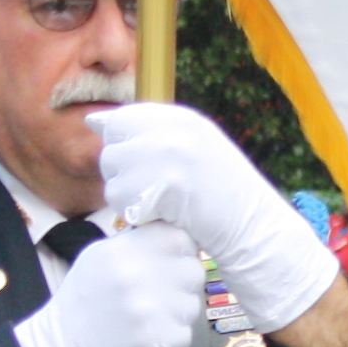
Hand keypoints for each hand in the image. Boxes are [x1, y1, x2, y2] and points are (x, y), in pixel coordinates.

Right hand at [13, 220, 203, 346]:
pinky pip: (186, 335)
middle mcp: (138, 274)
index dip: (180, 250)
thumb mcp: (98, 256)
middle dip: (183, 282)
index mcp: (123, 250)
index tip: (170, 262)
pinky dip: (173, 341)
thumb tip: (170, 229)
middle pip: (193, 270)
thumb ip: (134, 241)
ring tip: (153, 318)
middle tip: (163, 294)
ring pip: (192, 304)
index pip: (179, 237)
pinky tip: (153, 339)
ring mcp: (150, 308)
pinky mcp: (157, 339)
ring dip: (179, 313)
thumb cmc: (82, 301)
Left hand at [93, 102, 336, 335]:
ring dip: (129, 200)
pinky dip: (135, 215)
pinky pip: (120, 201)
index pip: (124, 119)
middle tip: (157, 192)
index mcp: (182, 119)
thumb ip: (146, 133)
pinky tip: (163, 217)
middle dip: (124, 177)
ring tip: (163, 205)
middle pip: (111, 151)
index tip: (141, 169)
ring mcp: (170, 155)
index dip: (122, 148)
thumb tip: (93, 121)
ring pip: (112, 178)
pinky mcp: (164, 184)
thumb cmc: (221, 196)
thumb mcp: (191, 150)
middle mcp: (174, 130)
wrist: (254, 228)